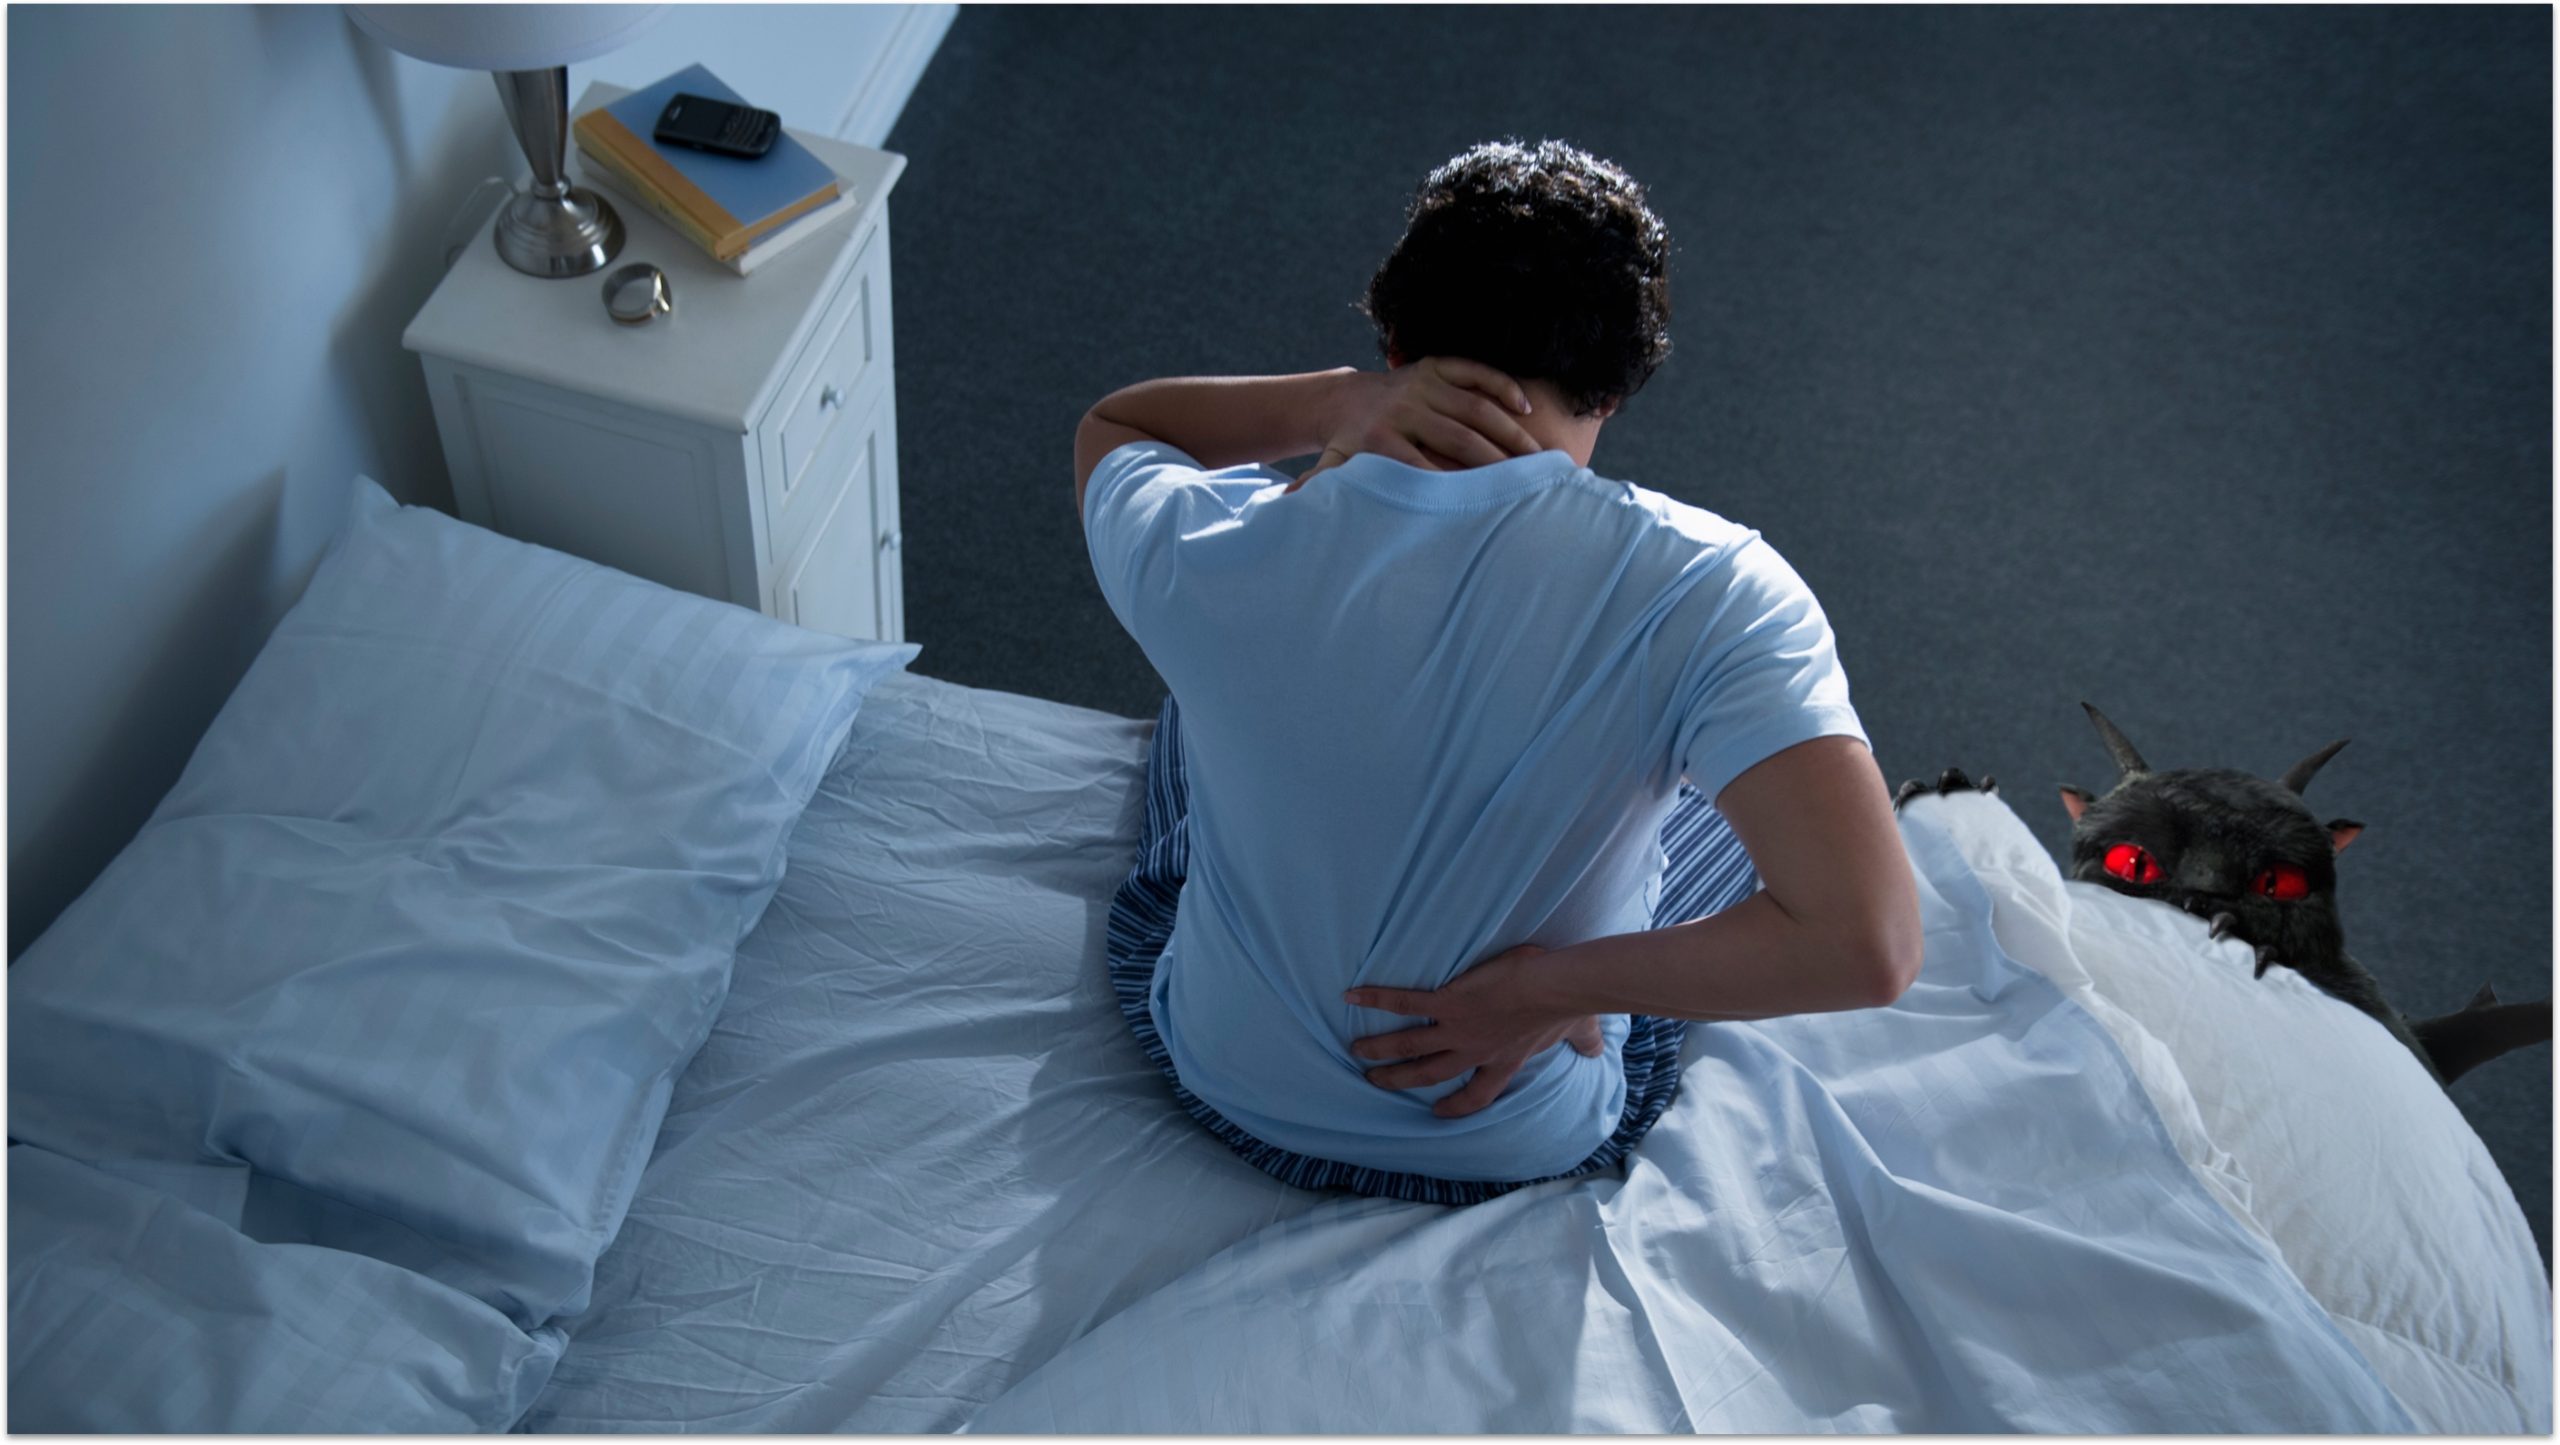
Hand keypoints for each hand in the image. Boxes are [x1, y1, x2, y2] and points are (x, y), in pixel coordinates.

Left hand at [1295, 357, 1541, 488]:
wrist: (1346, 400)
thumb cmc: (1349, 447)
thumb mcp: (1333, 470)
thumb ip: (1321, 488)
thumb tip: (1293, 506)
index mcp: (1379, 438)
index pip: (1421, 467)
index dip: (1451, 486)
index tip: (1480, 508)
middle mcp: (1403, 407)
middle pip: (1456, 436)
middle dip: (1493, 462)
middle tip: (1527, 486)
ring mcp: (1422, 383)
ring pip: (1474, 405)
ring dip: (1508, 430)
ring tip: (1538, 457)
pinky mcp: (1436, 366)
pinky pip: (1476, 371)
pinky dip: (1503, 385)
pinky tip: (1527, 408)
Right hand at [1343, 943, 1605, 1118]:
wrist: (1556, 988)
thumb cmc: (1568, 1005)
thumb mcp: (1579, 1030)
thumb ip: (1584, 1043)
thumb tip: (1596, 1050)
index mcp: (1504, 1061)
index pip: (1478, 1095)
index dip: (1457, 1106)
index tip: (1438, 1111)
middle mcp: (1476, 1051)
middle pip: (1430, 1075)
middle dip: (1401, 1080)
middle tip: (1376, 1081)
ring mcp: (1458, 1028)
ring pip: (1410, 1046)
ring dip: (1381, 1049)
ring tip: (1357, 1051)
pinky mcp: (1448, 1002)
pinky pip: (1406, 1003)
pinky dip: (1377, 999)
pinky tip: (1351, 995)